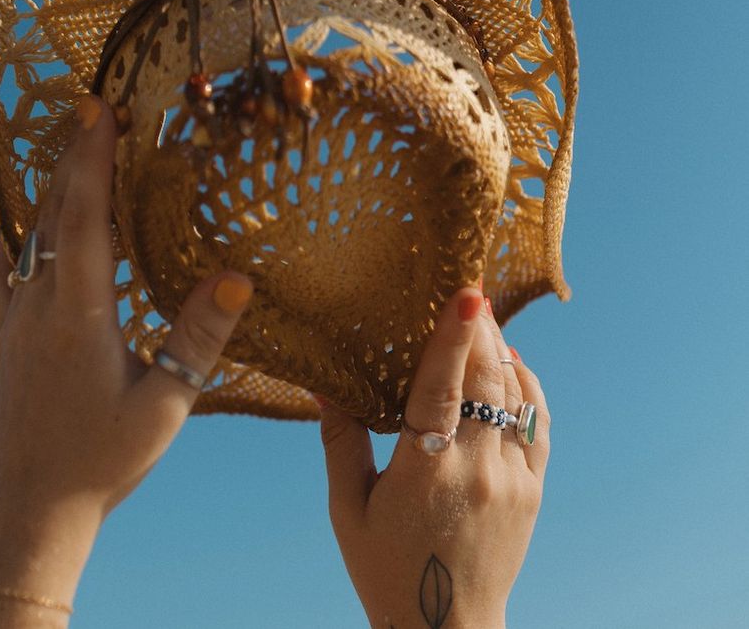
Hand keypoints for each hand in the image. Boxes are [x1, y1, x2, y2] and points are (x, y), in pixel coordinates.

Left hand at [0, 96, 252, 623]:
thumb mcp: (168, 403)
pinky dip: (19, 240)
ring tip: (68, 156)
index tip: (100, 109)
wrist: (30, 512)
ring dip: (50, 193)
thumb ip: (199, 336)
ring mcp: (14, 322)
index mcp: (79, 315)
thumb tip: (238, 275)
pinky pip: (7, 275)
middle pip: (53, 214)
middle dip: (72, 157)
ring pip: (30, 239)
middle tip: (90, 110)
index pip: (85, 218)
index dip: (93, 159)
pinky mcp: (4, 342)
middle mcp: (39, 307)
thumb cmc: (105, 460)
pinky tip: (20, 234)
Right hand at [319, 288, 548, 628]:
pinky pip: (538, 425)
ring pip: (514, 396)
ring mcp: (512, 481)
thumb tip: (324, 381)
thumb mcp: (348, 508)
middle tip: (467, 292)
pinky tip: (509, 362)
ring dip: (499, 352)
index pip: (442, 389)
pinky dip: (526, 387)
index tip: (466, 293)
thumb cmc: (386, 569)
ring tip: (483, 318)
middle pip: (485, 380)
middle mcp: (477, 470)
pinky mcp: (532, 491)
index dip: (454, 337)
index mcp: (426, 472)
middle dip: (478, 330)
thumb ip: (340, 440)